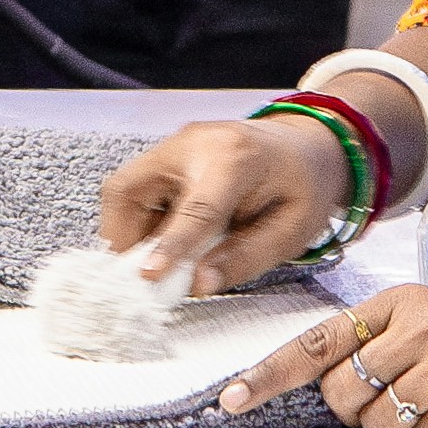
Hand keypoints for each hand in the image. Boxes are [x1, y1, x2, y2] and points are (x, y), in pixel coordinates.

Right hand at [94, 115, 354, 296]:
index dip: (170, 245)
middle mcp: (192, 143)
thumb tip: (198, 284)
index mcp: (236, 159)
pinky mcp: (162, 155)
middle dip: (124, 238)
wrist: (304, 145)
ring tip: (156, 262)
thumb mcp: (292, 229)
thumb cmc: (303, 187)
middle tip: (141, 279)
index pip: (195, 208)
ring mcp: (172, 145)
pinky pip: (133, 193)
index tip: (147, 276)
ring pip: (123, 191)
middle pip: (131, 189)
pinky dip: (139, 224)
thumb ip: (245, 257)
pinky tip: (164, 242)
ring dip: (129, 233)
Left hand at [218, 284, 427, 427]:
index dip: (269, 374)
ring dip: (389, 426)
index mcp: (396, 304)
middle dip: (352, 408)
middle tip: (389, 396)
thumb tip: (315, 387)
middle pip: (341, 391)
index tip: (230, 398)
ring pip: (373, 421)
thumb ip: (369, 343)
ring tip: (426, 404)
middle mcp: (417, 328)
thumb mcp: (420, 321)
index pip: (317, 341)